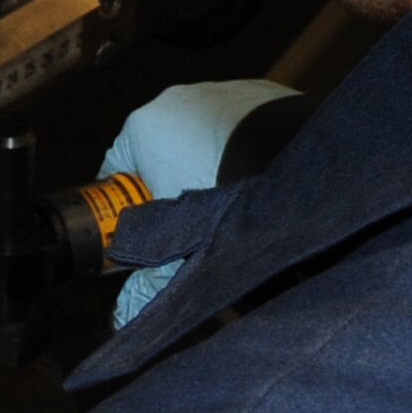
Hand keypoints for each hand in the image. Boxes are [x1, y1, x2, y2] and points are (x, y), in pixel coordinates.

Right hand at [101, 80, 299, 326]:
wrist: (296, 168)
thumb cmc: (224, 197)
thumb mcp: (176, 249)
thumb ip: (146, 284)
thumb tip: (121, 322)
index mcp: (141, 127)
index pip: (115, 169)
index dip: (127, 204)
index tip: (145, 225)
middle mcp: (174, 99)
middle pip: (158, 151)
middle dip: (170, 183)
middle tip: (191, 219)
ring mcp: (219, 90)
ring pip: (200, 135)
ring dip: (207, 162)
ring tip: (230, 198)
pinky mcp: (259, 91)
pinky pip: (239, 124)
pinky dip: (242, 146)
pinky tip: (256, 176)